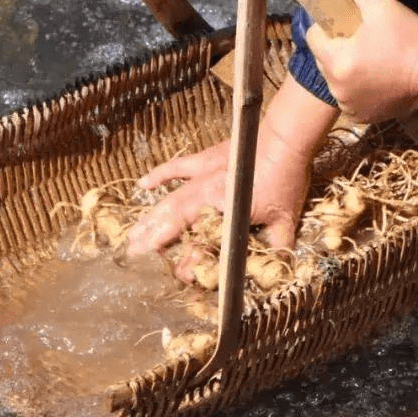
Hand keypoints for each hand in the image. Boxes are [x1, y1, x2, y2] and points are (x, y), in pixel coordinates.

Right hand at [125, 77, 337, 279]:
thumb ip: (277, 245)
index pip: (201, 245)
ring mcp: (202, 177)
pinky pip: (176, 168)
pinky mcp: (204, 159)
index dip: (190, 263)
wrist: (283, 140)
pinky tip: (143, 184)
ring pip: (169, 201)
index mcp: (223, 214)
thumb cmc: (284, 178)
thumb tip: (276, 269)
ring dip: (150, 218)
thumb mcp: (285, 219)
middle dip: (152, 242)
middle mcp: (206, 197)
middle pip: (173, 224)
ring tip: (132, 233)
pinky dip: (159, 175)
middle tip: (133, 256)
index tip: (180, 276)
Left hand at [306, 0, 417, 123]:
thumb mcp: (382, 5)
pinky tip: (372, 78)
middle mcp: (336, 87)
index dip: (324, 27)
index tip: (341, 24)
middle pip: (321, 60)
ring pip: (333, 80)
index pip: (312, 38)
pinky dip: (354, 88)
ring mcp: (347, 104)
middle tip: (357, 40)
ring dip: (343, 69)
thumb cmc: (409, 38)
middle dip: (334, 48)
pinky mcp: (360, 116)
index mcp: (337, 60)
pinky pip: (346, 97)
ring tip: (366, 60)